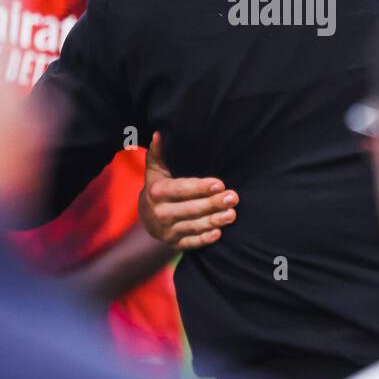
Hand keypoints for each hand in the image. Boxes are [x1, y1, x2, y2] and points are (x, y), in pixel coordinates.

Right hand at [137, 132, 236, 250]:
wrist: (146, 217)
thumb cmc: (158, 187)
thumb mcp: (155, 171)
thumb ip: (158, 153)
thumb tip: (159, 134)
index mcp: (157, 192)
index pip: (181, 190)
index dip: (200, 188)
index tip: (219, 184)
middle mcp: (160, 213)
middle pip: (190, 209)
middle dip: (212, 204)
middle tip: (233, 197)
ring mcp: (166, 231)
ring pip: (193, 227)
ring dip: (214, 221)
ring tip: (232, 214)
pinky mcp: (174, 244)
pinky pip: (190, 243)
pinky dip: (204, 240)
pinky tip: (219, 233)